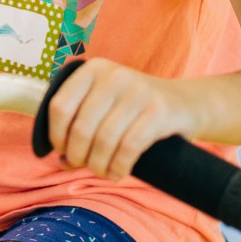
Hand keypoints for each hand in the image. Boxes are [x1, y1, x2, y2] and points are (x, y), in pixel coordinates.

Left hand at [45, 58, 193, 181]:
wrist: (184, 102)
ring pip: (104, 140)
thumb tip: (60, 160)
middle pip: (81, 127)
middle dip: (78, 156)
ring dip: (98, 165)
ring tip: (103, 172)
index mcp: (93, 69)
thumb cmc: (134, 109)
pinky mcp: (158, 110)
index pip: (59, 106)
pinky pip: (129, 147)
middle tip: (85, 166)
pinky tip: (118, 172)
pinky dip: (118, 167)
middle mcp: (113, 75)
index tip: (63, 152)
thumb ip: (81, 123)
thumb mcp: (105, 103)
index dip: (56, 136)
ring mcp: (137, 91)